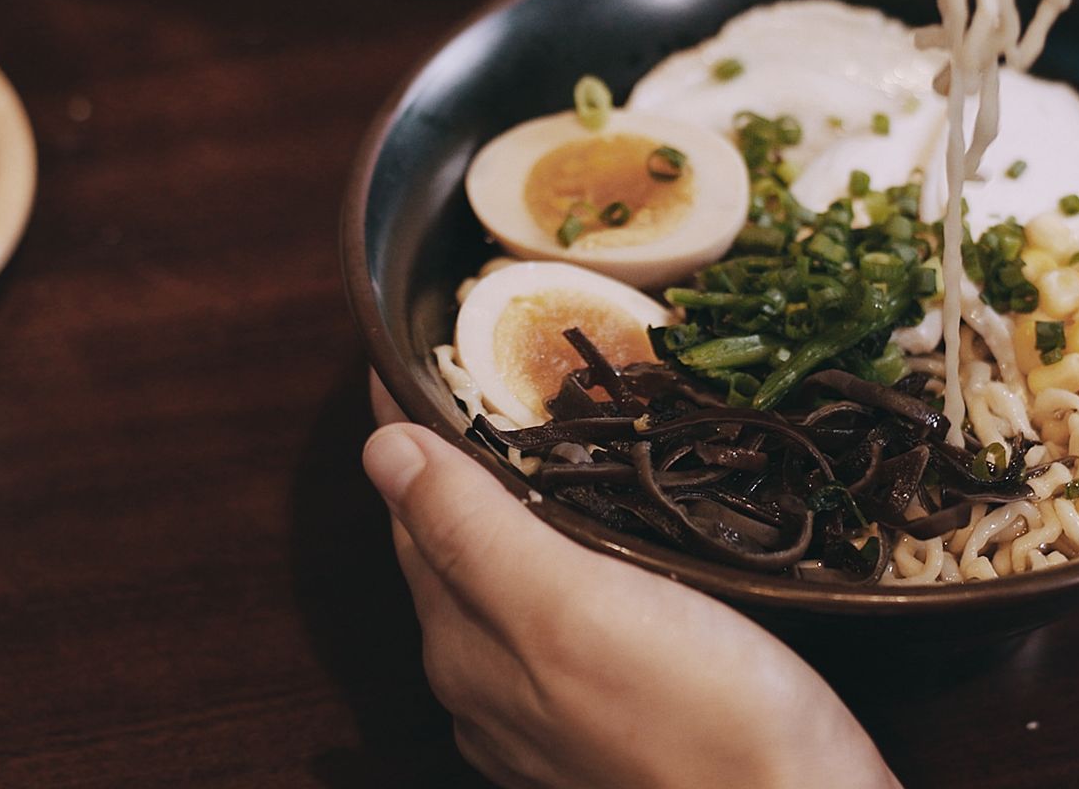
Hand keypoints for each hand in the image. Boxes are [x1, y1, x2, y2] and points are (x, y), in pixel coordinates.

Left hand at [365, 378, 900, 788]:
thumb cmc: (699, 714)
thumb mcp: (570, 604)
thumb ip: (472, 531)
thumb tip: (380, 448)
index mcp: (464, 650)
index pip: (413, 512)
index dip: (413, 428)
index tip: (416, 348)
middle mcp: (492, 691)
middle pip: (456, 552)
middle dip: (459, 466)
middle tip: (484, 370)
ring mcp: (553, 720)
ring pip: (512, 590)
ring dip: (516, 513)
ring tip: (546, 436)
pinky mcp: (620, 730)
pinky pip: (569, 626)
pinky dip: (571, 565)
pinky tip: (610, 543)